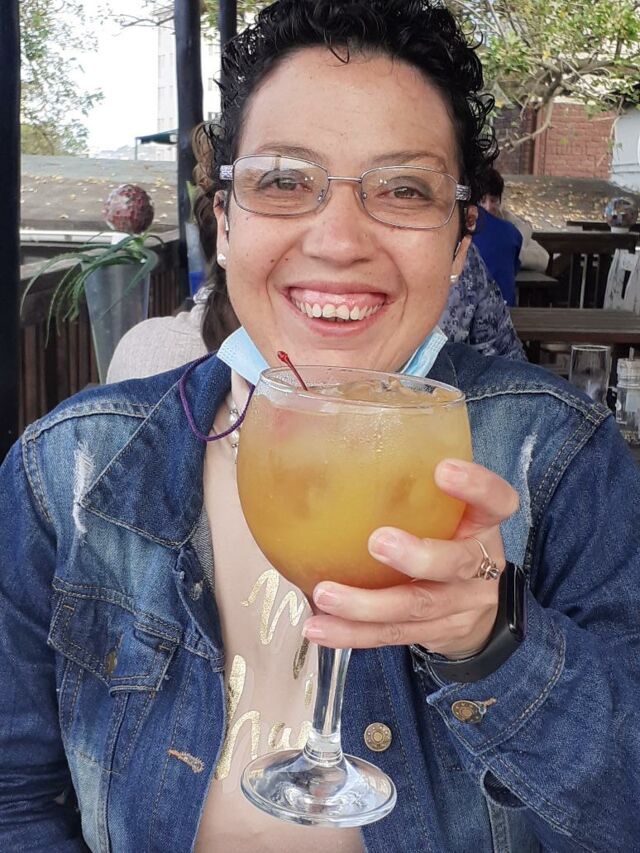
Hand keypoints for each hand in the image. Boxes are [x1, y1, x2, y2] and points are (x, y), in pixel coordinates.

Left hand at [302, 459, 518, 656]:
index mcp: (483, 524)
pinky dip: (352, 634)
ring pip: (416, 607)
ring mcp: (458, 605)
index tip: (444, 469)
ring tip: (326, 594)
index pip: (497, 501)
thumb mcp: (449, 510)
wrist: (477, 607)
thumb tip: (334, 443)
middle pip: (455, 564)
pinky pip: (391, 635)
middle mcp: (480, 565)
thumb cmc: (448, 538)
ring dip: (366, 604)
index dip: (477, 486)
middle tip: (377, 542)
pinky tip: (319, 627)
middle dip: (417, 556)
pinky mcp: (433, 633)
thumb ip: (416, 486)